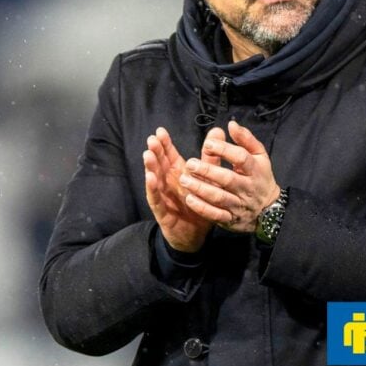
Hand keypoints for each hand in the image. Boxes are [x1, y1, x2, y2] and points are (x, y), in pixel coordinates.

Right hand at [143, 127, 223, 251]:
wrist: (196, 234)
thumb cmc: (200, 203)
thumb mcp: (208, 179)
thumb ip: (211, 156)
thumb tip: (218, 131)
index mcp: (178, 174)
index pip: (170, 156)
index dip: (165, 144)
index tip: (160, 131)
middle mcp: (168, 184)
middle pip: (160, 165)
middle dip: (156, 152)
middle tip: (152, 139)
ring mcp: (164, 197)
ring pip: (155, 180)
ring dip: (151, 168)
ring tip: (148, 155)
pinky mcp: (163, 212)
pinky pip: (157, 200)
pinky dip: (153, 189)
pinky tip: (151, 178)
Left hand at [179, 120, 280, 233]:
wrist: (268, 209)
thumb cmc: (260, 176)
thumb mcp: (259, 156)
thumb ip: (246, 139)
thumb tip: (231, 124)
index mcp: (255, 169)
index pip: (241, 158)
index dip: (224, 150)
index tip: (208, 144)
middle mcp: (248, 188)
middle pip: (228, 179)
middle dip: (208, 171)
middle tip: (190, 163)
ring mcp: (239, 204)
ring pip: (220, 198)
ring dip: (201, 189)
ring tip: (184, 180)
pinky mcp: (231, 219)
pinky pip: (216, 215)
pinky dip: (202, 208)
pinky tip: (189, 199)